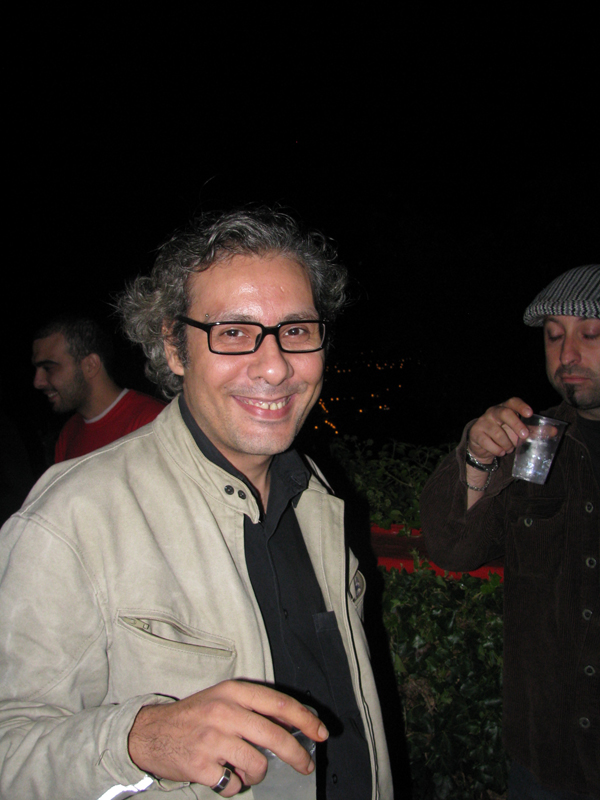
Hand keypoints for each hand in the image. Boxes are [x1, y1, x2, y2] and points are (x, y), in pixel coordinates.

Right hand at [128, 680, 327, 795]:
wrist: (150, 732)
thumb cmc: (193, 716)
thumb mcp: (222, 699)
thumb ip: (253, 708)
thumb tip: (292, 726)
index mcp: (233, 692)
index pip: (279, 704)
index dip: (305, 720)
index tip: (321, 733)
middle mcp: (225, 712)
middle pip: (275, 737)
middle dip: (297, 755)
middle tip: (305, 766)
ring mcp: (212, 739)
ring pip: (258, 765)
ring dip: (257, 774)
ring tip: (245, 769)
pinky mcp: (202, 765)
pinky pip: (234, 784)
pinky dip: (234, 785)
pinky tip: (222, 774)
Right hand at [468, 397, 532, 461]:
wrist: (483, 446)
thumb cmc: (504, 435)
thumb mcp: (519, 432)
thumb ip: (534, 431)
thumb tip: (555, 431)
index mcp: (505, 408)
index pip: (513, 402)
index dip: (521, 406)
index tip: (530, 414)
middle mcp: (493, 412)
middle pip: (505, 413)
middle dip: (516, 424)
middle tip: (524, 436)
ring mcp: (483, 422)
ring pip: (497, 432)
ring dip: (506, 444)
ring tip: (509, 449)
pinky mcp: (476, 433)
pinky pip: (487, 442)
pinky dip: (496, 450)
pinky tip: (499, 452)